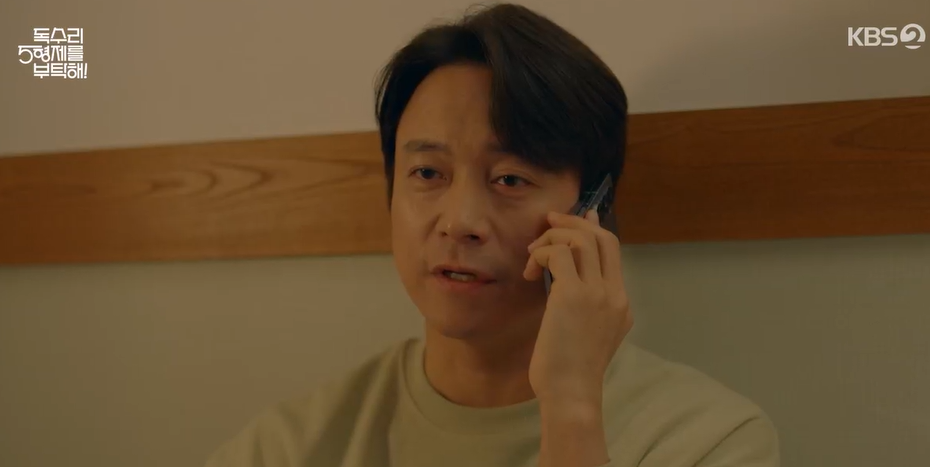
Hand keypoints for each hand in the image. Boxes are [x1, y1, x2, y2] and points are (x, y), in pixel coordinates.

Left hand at [523, 209, 632, 404]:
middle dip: (573, 223)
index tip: (579, 216)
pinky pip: (559, 254)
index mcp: (621, 303)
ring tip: (533, 254)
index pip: (613, 250)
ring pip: (581, 239)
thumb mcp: (589, 336)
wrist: (572, 394)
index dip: (594, 228)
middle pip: (602, 237)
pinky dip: (541, 253)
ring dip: (552, 238)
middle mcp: (614, 294)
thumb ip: (586, 309)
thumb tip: (566, 284)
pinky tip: (530, 272)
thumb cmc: (571, 372)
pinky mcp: (573, 296)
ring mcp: (597, 294)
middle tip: (548, 223)